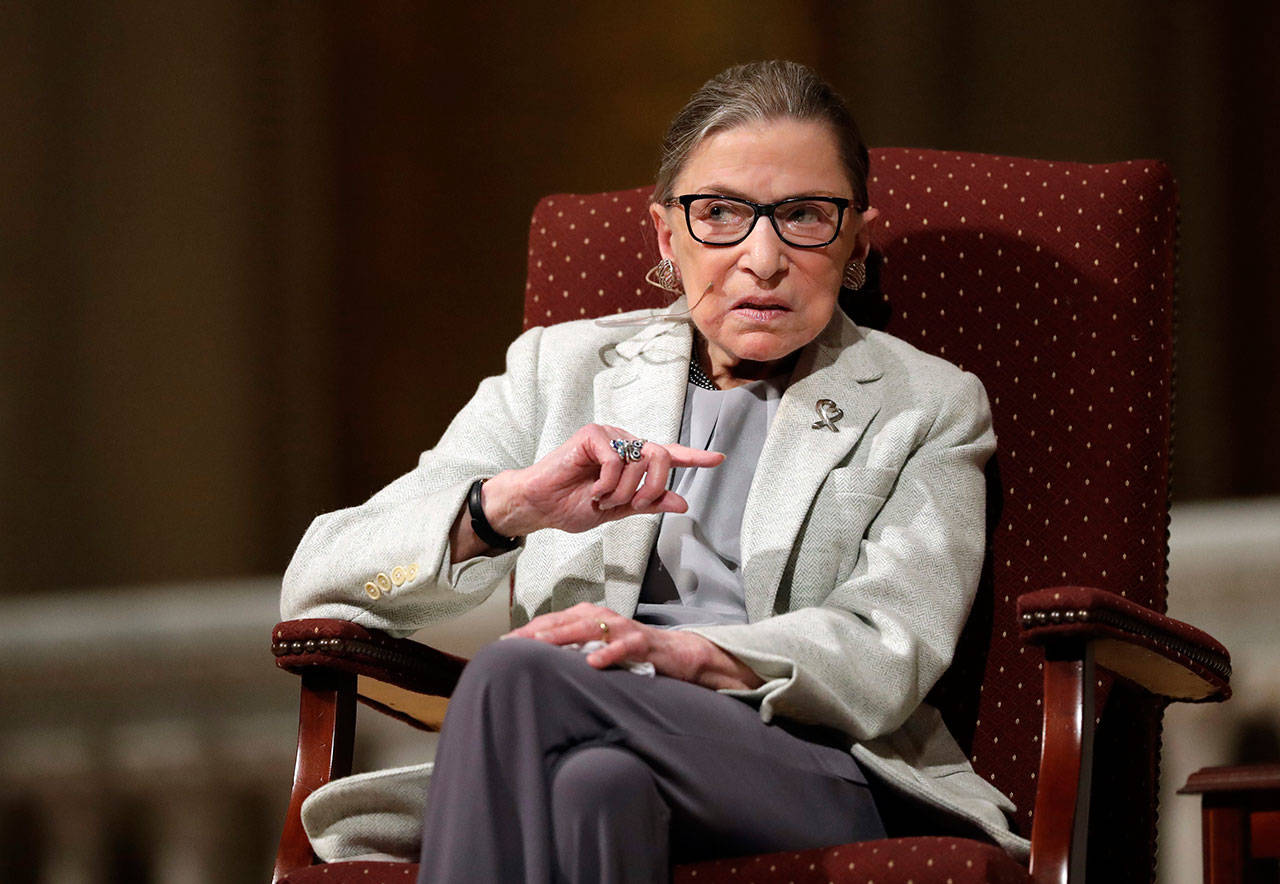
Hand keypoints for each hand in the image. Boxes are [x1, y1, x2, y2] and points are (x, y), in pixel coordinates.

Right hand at [483, 424, 723, 536]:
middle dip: (653, 488)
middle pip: (662, 458)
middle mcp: (625, 444)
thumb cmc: (574, 505)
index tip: (718, 459)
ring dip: (624, 491)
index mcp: (633, 462)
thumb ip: (650, 504)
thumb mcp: (620, 510)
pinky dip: (608, 483)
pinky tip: (593, 490)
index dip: (694, 457)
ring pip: (641, 461)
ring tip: (603, 499)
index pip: (669, 456)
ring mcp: (610, 437)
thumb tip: (682, 503)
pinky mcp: (593, 435)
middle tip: (632, 505)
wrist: (542, 506)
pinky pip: (617, 459)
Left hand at [504, 602, 762, 689]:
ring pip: (589, 628)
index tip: (502, 643)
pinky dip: (609, 654)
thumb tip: (538, 662)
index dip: (528, 631)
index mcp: (590, 616)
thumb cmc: (633, 651)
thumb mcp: (598, 648)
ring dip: (564, 636)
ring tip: (541, 645)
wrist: (678, 653)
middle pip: (564, 620)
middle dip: (537, 631)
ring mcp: (624, 628)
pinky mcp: (644, 643)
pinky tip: (593, 663)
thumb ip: (573, 650)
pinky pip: (625, 646)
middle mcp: (604, 616)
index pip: (553, 621)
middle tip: (512, 643)